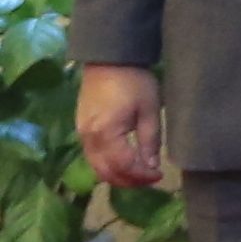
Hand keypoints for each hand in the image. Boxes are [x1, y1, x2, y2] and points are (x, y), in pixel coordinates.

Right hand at [76, 64, 163, 190]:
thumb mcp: (150, 111)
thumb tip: (152, 166)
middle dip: (129, 181)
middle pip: (105, 172)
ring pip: (96, 167)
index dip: (141, 176)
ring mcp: (81, 134)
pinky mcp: (80, 129)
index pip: (123, 166)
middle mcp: (88, 138)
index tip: (159, 176)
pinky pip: (92, 157)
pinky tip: (125, 163)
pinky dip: (108, 165)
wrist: (109, 60)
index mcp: (106, 133)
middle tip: (150, 180)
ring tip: (140, 174)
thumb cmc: (134, 82)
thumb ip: (150, 141)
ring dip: (117, 176)